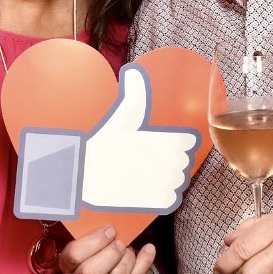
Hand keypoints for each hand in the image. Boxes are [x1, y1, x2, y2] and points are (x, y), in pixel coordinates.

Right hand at [60, 225, 158, 273]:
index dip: (93, 241)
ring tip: (127, 248)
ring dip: (127, 257)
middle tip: (118, 242)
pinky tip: (148, 249)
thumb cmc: (97, 255)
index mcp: (70, 267)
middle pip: (92, 273)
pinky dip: (145, 260)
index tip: (108, 231)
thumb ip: (92, 233)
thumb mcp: (88, 244)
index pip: (74, 256)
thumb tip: (107, 212)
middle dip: (110, 252)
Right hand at [83, 64, 197, 210]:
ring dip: (171, 177)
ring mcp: (159, 183)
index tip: (167, 142)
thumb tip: (134, 71)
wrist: (85, 173)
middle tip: (157, 157)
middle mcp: (164, 162)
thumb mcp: (121, 117)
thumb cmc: (105, 142)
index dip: (179, 142)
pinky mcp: (153, 202)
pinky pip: (171, 199)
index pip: (187, 141)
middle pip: (183, 160)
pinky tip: (153, 187)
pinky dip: (166, 195)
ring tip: (154, 172)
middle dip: (174, 158)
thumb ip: (134, 96)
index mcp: (161, 139)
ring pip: (178, 180)